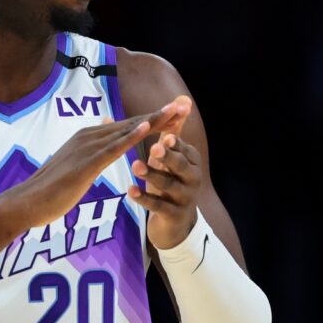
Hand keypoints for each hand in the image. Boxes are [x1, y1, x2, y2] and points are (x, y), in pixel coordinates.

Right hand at [10, 101, 186, 227]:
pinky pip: (113, 147)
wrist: (28, 202)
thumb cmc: (51, 189)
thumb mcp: (75, 165)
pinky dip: (131, 135)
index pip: (127, 126)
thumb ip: (91, 151)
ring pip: (126, 131)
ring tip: (174, 110)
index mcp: (89, 137)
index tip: (174, 112)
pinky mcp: (86, 162)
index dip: (152, 119)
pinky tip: (147, 127)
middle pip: (132, 123)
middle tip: (183, 104)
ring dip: (153, 120)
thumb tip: (102, 136)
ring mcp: (87, 147)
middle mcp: (89, 136)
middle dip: (159, 115)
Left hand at [128, 95, 201, 248]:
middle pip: (181, 166)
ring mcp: (185, 198)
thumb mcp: (173, 155)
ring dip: (152, 174)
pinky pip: (158, 206)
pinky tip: (130, 190)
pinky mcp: (173, 215)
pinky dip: (144, 198)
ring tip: (134, 166)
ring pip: (168, 185)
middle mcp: (193, 178)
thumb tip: (182, 99)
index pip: (183, 148)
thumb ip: (174, 129)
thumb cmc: (171, 181)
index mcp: (192, 161)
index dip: (174, 141)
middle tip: (153, 147)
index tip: (162, 133)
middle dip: (167, 156)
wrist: (174, 223)